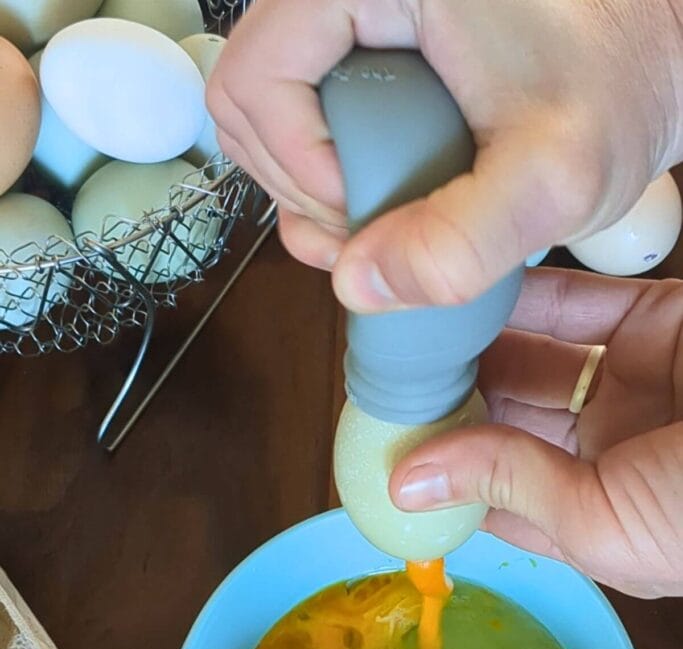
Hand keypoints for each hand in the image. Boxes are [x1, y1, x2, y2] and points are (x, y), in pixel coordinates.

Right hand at [208, 0, 682, 312]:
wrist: (651, 52)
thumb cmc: (619, 81)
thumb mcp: (555, 176)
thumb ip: (461, 244)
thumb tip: (357, 287)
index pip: (256, 78)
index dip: (298, 168)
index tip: (365, 215)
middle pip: (249, 95)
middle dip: (297, 184)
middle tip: (366, 226)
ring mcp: (354, 8)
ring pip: (270, 107)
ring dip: (308, 183)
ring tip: (378, 216)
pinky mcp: (369, 36)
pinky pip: (307, 107)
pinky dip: (330, 165)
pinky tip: (381, 197)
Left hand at [388, 268, 682, 598]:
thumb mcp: (610, 522)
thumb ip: (514, 490)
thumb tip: (410, 482)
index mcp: (596, 519)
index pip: (495, 495)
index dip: (439, 469)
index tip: (377, 438)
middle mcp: (608, 453)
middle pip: (505, 418)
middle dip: (448, 396)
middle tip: (380, 366)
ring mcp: (633, 385)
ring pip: (533, 355)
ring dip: (474, 340)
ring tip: (408, 323)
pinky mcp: (658, 323)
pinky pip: (577, 301)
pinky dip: (524, 292)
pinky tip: (467, 284)